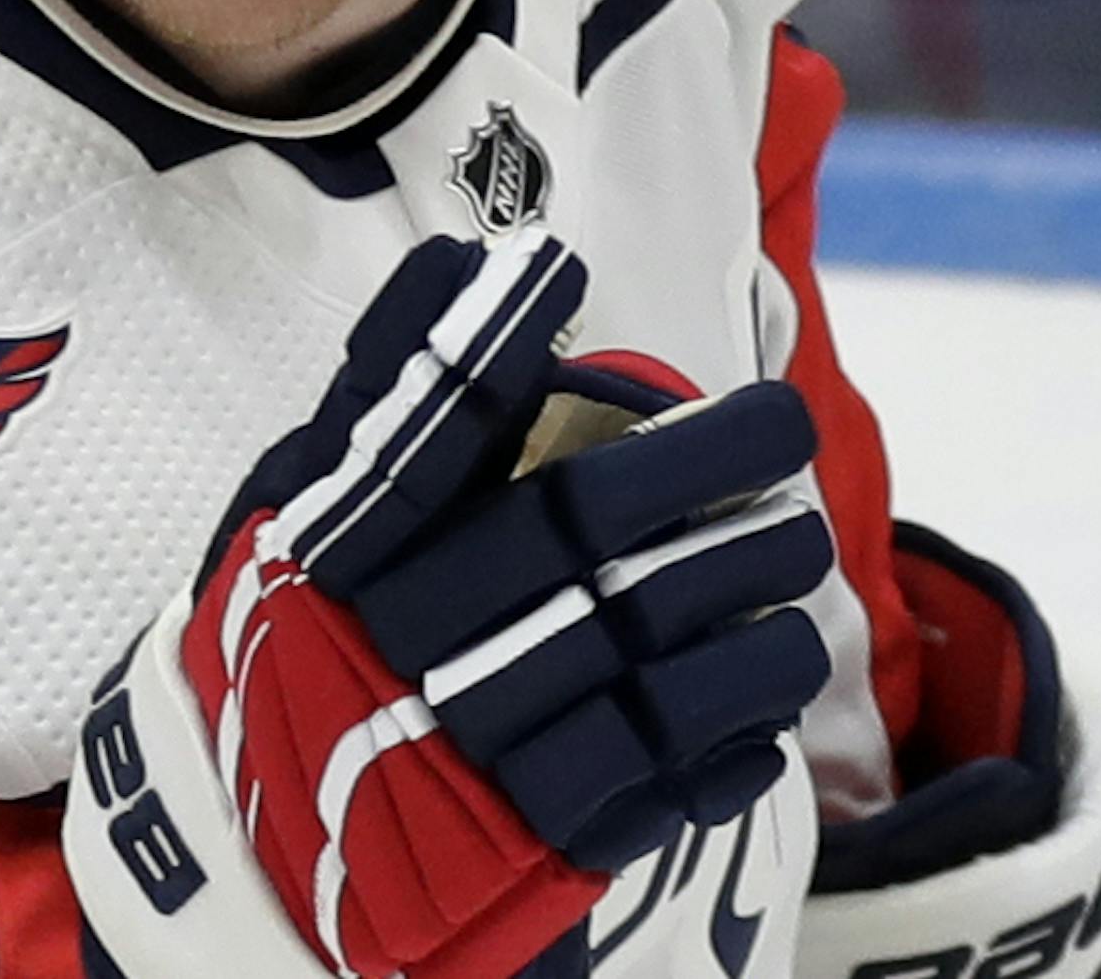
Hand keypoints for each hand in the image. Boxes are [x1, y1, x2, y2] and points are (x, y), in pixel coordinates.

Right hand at [66, 231, 835, 978]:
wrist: (297, 835)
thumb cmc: (321, 626)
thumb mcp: (303, 511)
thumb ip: (374, 399)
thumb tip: (448, 263)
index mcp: (338, 553)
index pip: (416, 429)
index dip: (484, 341)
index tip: (560, 265)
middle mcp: (404, 641)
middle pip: (575, 522)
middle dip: (701, 460)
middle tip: (784, 419)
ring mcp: (476, 746)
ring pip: (647, 645)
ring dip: (752, 586)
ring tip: (804, 543)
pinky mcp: (542, 836)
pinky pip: (667, 771)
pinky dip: (740, 716)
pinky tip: (772, 664)